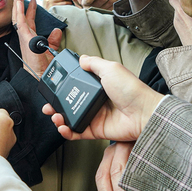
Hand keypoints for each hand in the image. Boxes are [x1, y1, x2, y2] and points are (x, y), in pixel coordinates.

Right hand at [12, 0, 61, 76]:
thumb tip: (57, 30)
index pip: (30, 20)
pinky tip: (18, 2)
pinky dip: (18, 11)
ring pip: (18, 16)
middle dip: (20, 3)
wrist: (40, 76)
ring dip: (17, 4)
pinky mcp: (25, 37)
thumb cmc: (43, 66)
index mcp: (31, 38)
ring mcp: (24, 36)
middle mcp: (25, 36)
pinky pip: (20, 22)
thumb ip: (53, 39)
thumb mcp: (50, 50)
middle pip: (21, 16)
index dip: (30, 9)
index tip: (32, 0)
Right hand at [43, 55, 162, 141]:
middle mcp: (95, 100)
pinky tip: (62, 127)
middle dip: (56, 104)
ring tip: (54, 115)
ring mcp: (95, 116)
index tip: (53, 86)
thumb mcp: (111, 68)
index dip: (64, 86)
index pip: (77, 85)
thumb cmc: (131, 90)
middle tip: (48, 104)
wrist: (143, 112)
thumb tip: (81, 58)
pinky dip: (67, 131)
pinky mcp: (96, 130)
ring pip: (71, 118)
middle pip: (70, 102)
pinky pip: (78, 132)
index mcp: (99, 85)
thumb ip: (94, 64)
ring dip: (59, 118)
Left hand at [96, 142, 144, 190]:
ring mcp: (134, 144)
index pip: (102, 175)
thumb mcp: (122, 170)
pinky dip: (147, 179)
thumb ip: (113, 188)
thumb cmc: (138, 159)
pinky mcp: (148, 144)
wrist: (152, 136)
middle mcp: (119, 148)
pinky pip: (146, 163)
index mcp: (110, 154)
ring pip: (130, 169)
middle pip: (115, 173)